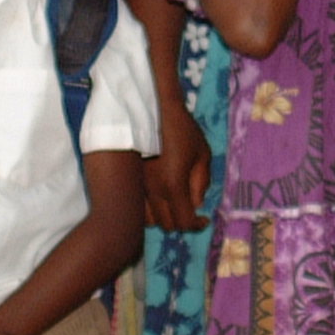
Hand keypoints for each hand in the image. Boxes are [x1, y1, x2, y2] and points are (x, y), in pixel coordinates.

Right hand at [145, 100, 211, 231]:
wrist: (149, 110)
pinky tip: (158, 200)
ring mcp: (138, 188)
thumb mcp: (201, 153)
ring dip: (164, 218)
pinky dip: (150, 211)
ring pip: (150, 221)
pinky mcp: (129, 182)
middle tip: (190, 210)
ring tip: (174, 205)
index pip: (184, 222)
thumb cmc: (181, 129)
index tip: (204, 219)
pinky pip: (138, 209)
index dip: (196, 225)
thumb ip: (201, 182)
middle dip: (182, 222)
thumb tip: (196, 204)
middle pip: (167, 225)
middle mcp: (153, 192)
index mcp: (173, 185)